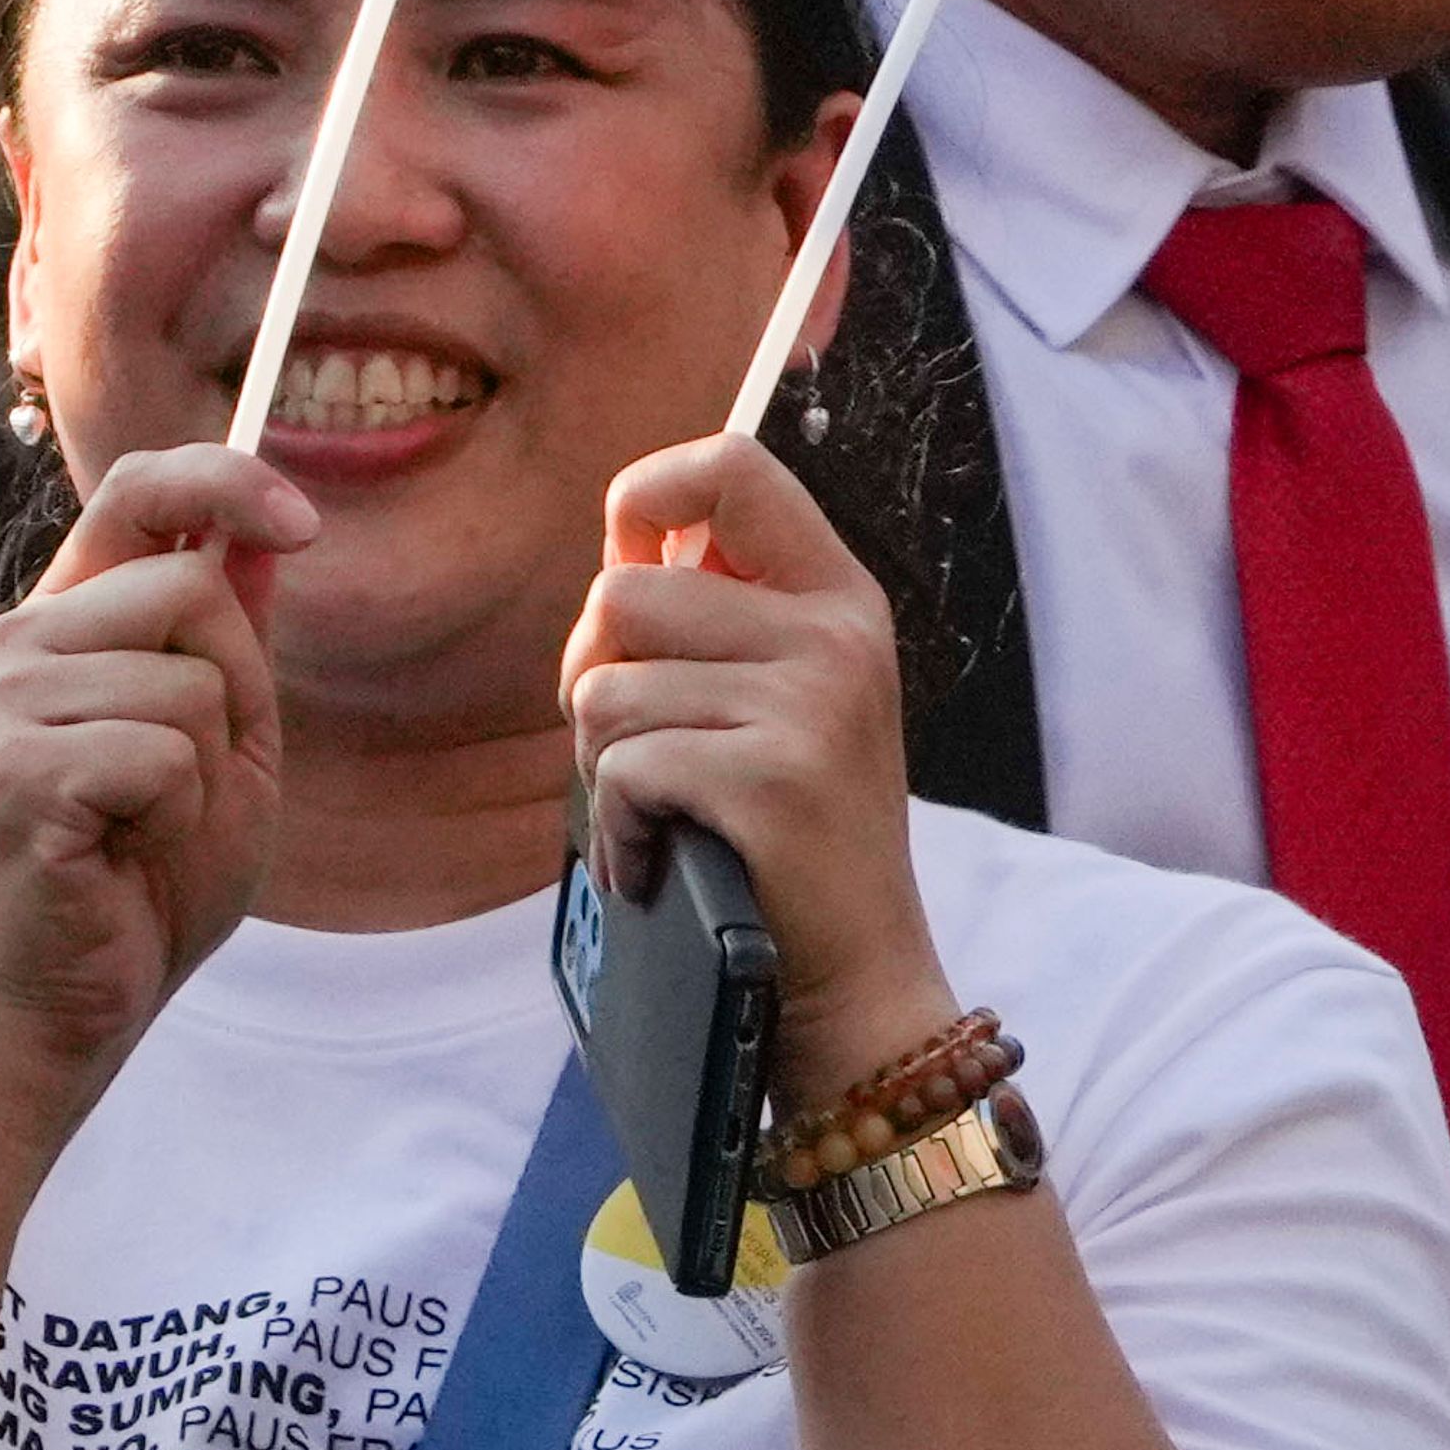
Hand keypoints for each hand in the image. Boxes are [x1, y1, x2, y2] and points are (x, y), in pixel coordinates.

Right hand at [0, 447, 297, 1126]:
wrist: (68, 1004)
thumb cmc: (145, 881)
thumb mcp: (222, 747)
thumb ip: (234, 645)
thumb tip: (260, 536)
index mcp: (67, 619)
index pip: (137, 490)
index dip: (225, 482)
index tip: (303, 525)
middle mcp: (21, 640)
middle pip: (192, 586)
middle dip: (237, 691)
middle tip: (187, 784)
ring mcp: (7, 701)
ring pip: (188, 680)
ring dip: (208, 771)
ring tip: (149, 825)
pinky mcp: (16, 770)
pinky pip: (164, 755)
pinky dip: (179, 815)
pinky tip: (125, 852)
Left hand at [563, 435, 948, 1113]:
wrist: (856, 982)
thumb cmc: (793, 846)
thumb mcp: (786, 703)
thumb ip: (719, 616)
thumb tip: (622, 541)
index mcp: (839, 598)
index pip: (733, 467)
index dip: (648, 496)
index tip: (628, 561)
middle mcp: (834, 636)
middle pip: (624, 594)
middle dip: (593, 677)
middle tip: (631, 751)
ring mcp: (808, 705)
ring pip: (606, 688)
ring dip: (600, 766)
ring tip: (658, 816)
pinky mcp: (769, 780)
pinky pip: (619, 768)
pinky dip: (615, 831)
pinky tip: (655, 863)